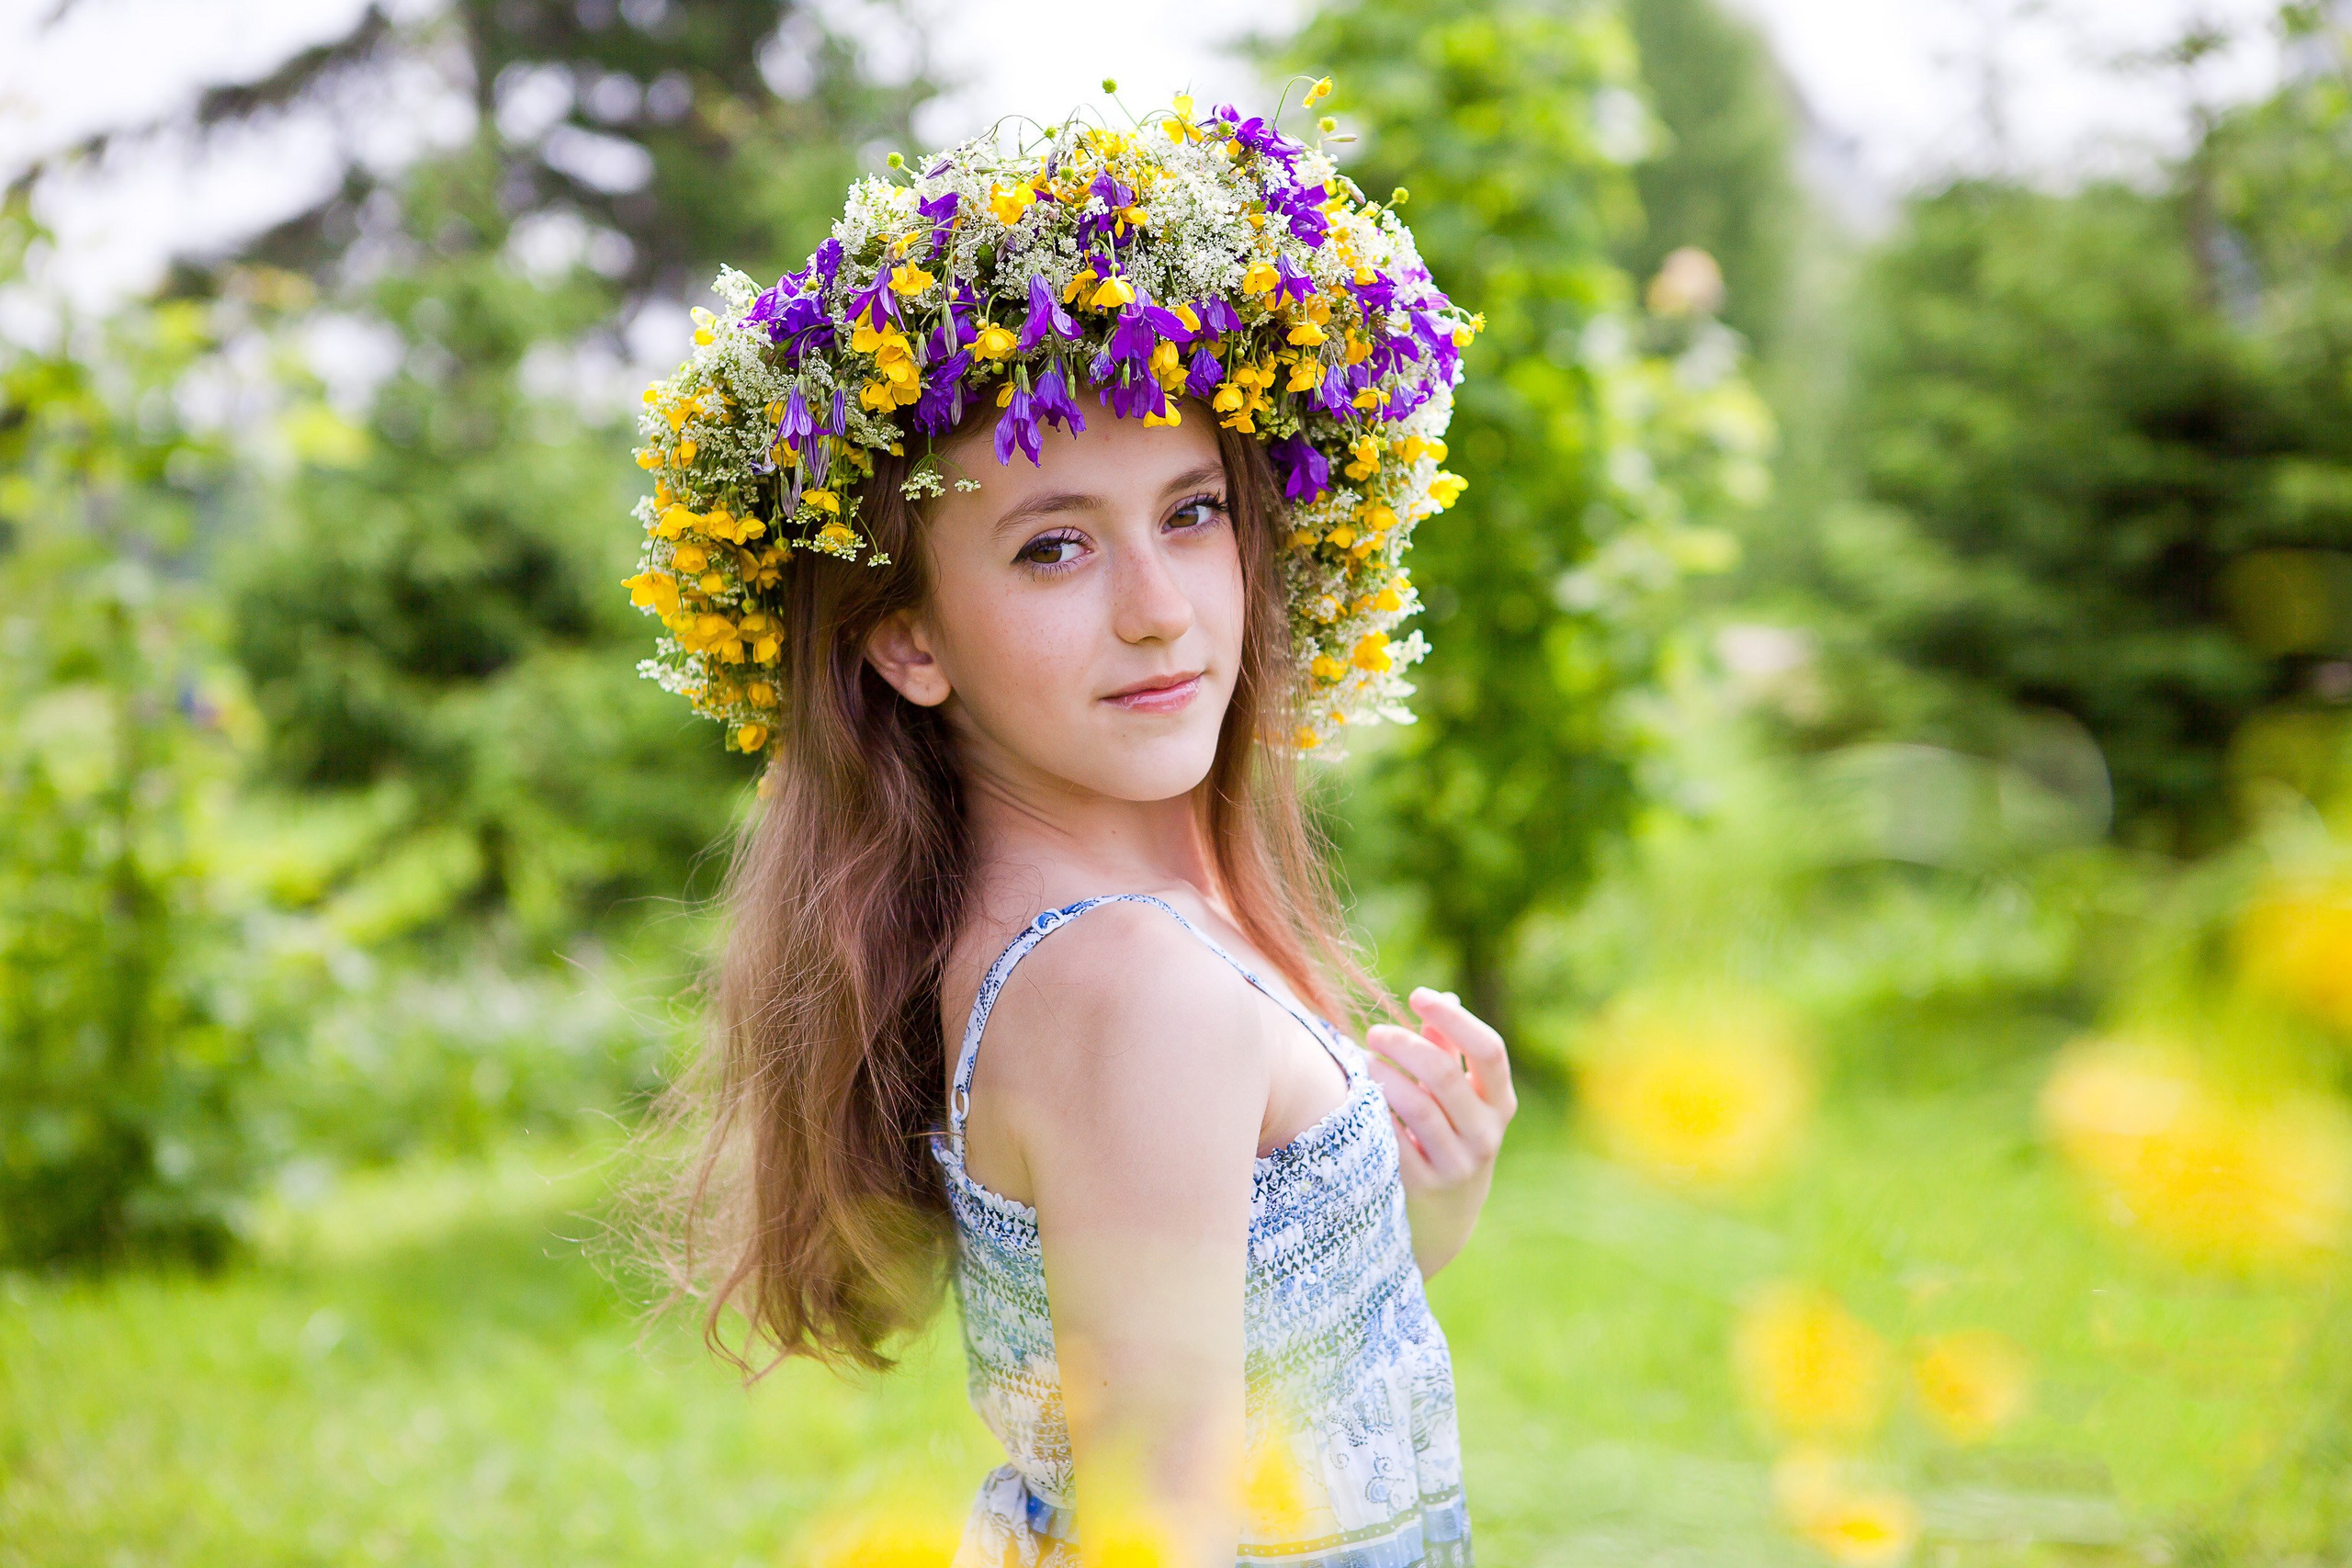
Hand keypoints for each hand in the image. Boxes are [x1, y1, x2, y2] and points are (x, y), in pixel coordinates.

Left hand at [1365, 988, 1515, 1277]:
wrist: (1444, 1222)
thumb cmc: (1448, 1140)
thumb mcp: (1460, 1102)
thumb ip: (1451, 1053)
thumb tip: (1444, 998)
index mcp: (1500, 1104)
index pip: (1488, 1050)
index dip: (1453, 1018)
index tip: (1418, 995)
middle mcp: (1486, 1134)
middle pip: (1444, 1073)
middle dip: (1403, 1044)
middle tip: (1375, 1032)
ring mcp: (1457, 1163)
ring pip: (1417, 1105)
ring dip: (1383, 1075)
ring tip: (1362, 1062)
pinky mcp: (1424, 1186)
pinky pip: (1394, 1139)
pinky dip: (1375, 1113)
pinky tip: (1358, 1098)